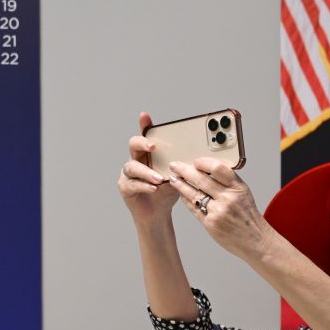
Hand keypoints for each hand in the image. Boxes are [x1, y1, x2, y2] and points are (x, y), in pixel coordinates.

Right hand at [119, 111, 181, 225]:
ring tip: (159, 178)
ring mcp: (128, 174)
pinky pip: (132, 183)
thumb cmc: (167, 192)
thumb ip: (185, 166)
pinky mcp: (125, 187)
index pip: (146, 136)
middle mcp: (136, 160)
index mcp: (148, 154)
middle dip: (142, 143)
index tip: (145, 116)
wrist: (158, 213)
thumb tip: (203, 158)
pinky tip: (154, 188)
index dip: (144, 125)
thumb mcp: (179, 176)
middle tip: (153, 146)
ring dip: (146, 171)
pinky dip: (144, 185)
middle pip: (133, 144)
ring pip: (132, 166)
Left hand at [166, 155, 267, 260]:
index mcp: (238, 187)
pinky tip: (182, 194)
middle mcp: (228, 198)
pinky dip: (186, 199)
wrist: (255, 240)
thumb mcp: (244, 194)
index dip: (203, 162)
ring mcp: (218, 211)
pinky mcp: (210, 223)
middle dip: (184, 170)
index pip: (217, 168)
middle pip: (201, 179)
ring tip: (174, 179)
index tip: (194, 161)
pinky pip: (193, 208)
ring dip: (180, 184)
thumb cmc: (248, 216)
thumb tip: (207, 170)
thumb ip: (228, 182)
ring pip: (193, 193)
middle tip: (175, 166)